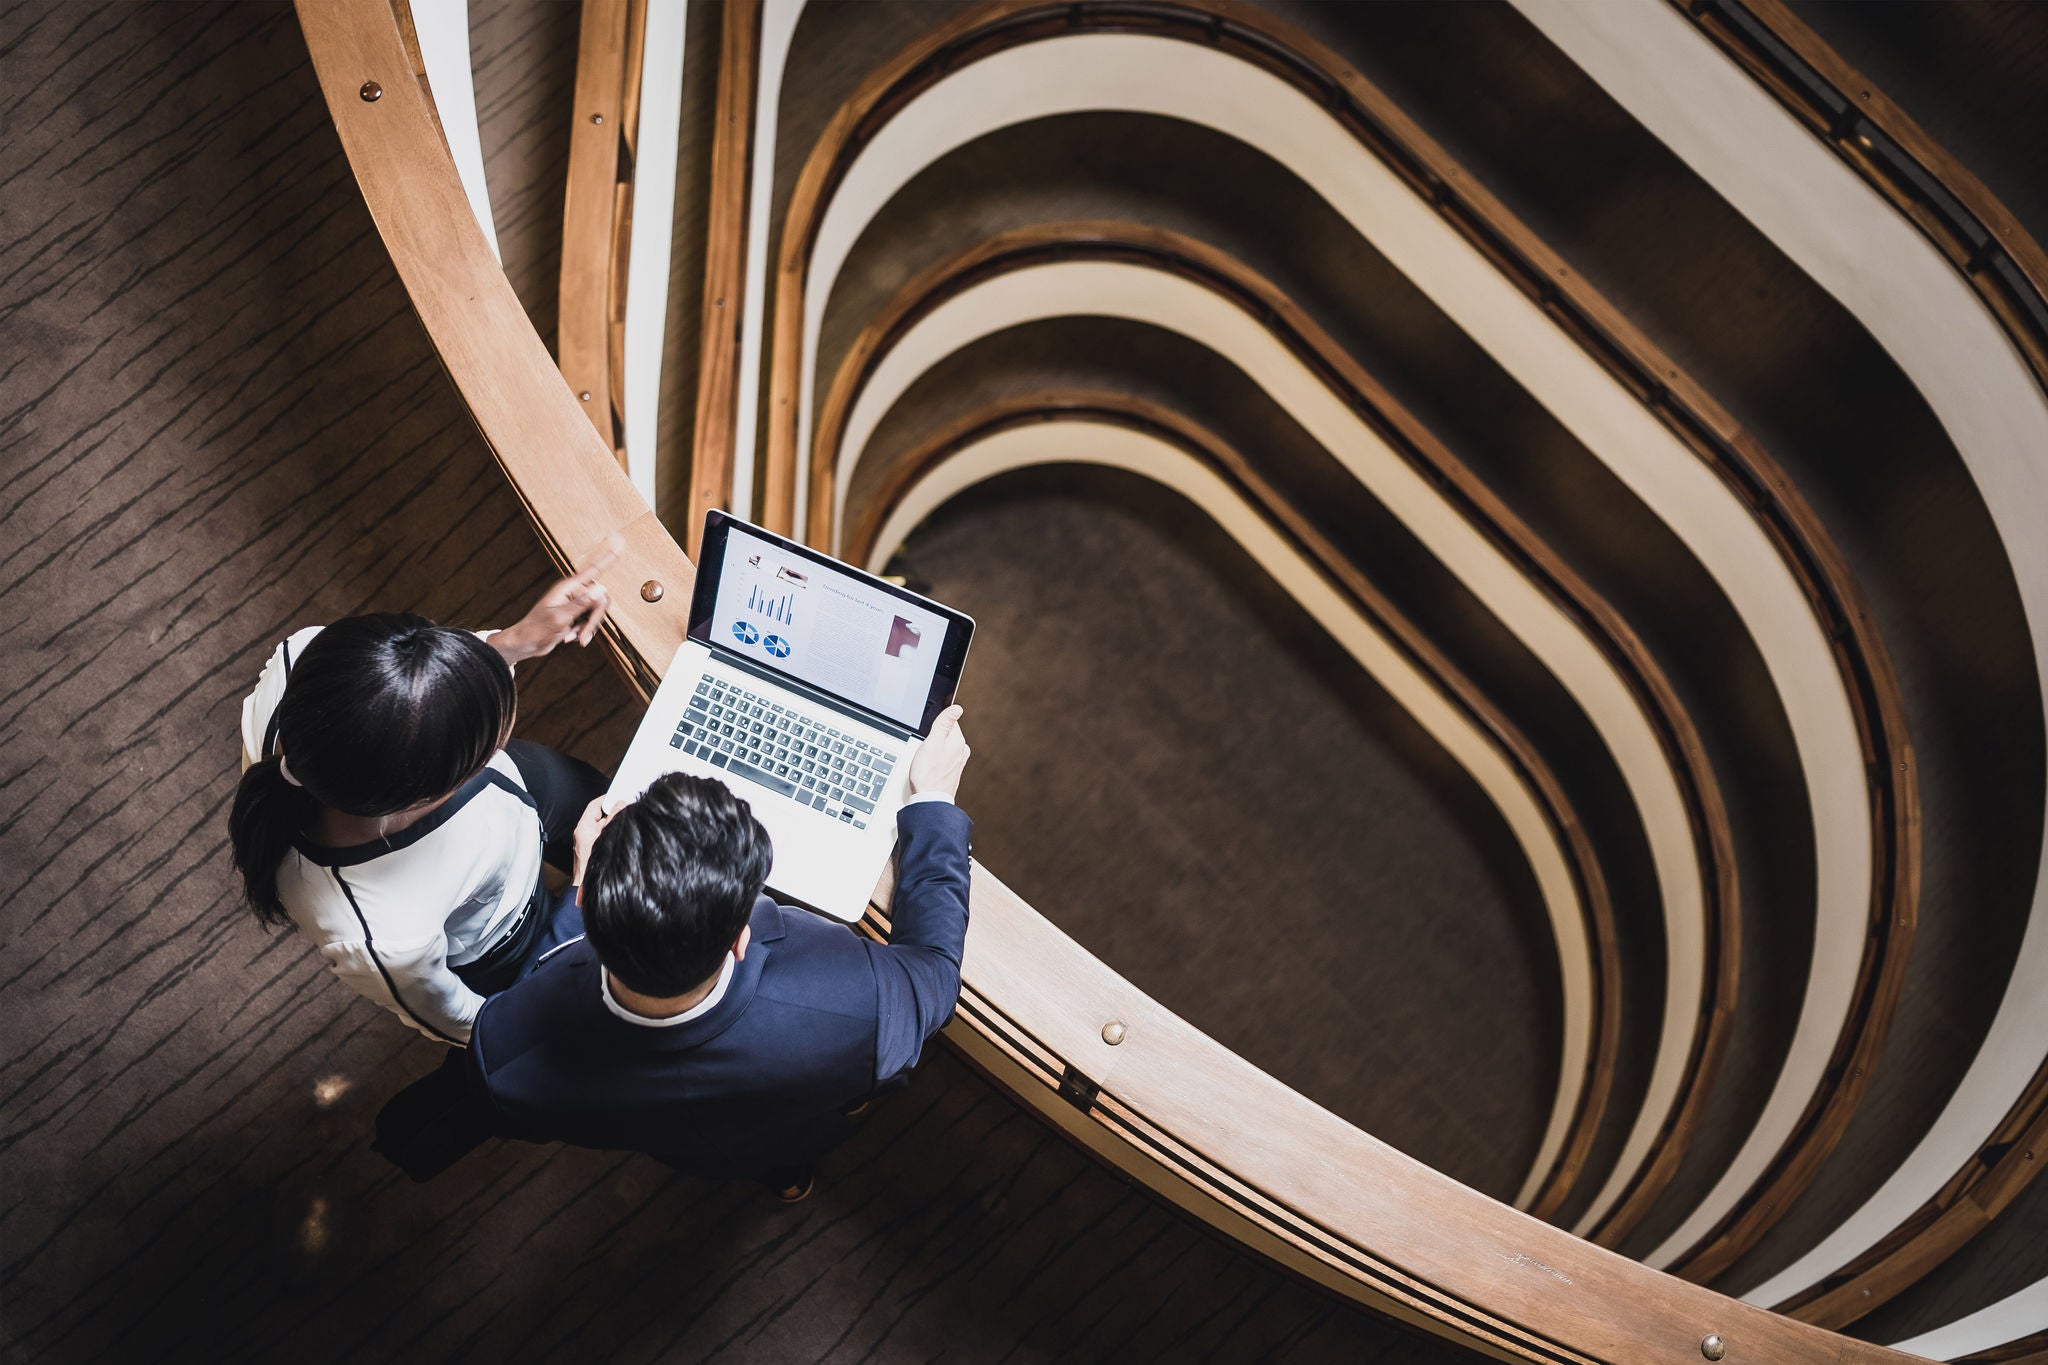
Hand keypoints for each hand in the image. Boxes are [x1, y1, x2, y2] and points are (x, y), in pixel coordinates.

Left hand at [492, 535, 621, 663]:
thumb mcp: (560, 617)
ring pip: (596, 612)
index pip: (592, 569)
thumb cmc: (536, 629)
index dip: (607, 557)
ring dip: (587, 628)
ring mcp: (574, 603)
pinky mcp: (575, 614)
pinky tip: (571, 637)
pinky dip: (584, 631)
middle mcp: (573, 592)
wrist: (526, 644)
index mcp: (567, 588)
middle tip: (583, 635)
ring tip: (573, 637)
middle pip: (600, 599)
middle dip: (594, 620)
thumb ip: (582, 603)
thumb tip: (601, 588)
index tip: (619, 541)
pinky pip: (590, 620)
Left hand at [570, 794, 625, 888]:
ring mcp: (586, 845)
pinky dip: (610, 837)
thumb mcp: (607, 835)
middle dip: (613, 814)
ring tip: (625, 826)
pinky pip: (602, 839)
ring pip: (602, 830)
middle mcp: (582, 835)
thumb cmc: (594, 864)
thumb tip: (620, 806)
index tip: (616, 796)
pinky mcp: (591, 854)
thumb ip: (614, 818)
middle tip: (626, 811)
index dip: (606, 799)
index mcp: (583, 828)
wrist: (589, 887)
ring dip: (613, 827)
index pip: (594, 806)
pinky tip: (620, 839)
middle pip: (599, 818)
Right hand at [907, 705, 969, 801]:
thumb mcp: (932, 743)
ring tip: (926, 760)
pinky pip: (943, 758)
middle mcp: (961, 750)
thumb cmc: (928, 774)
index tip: (927, 735)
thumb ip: (944, 724)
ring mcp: (958, 761)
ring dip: (934, 750)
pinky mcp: (953, 771)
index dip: (934, 726)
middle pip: (946, 733)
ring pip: (944, 746)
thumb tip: (957, 708)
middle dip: (934, 738)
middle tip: (924, 750)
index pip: (948, 721)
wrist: (929, 801)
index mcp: (958, 740)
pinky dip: (936, 760)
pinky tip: (929, 767)